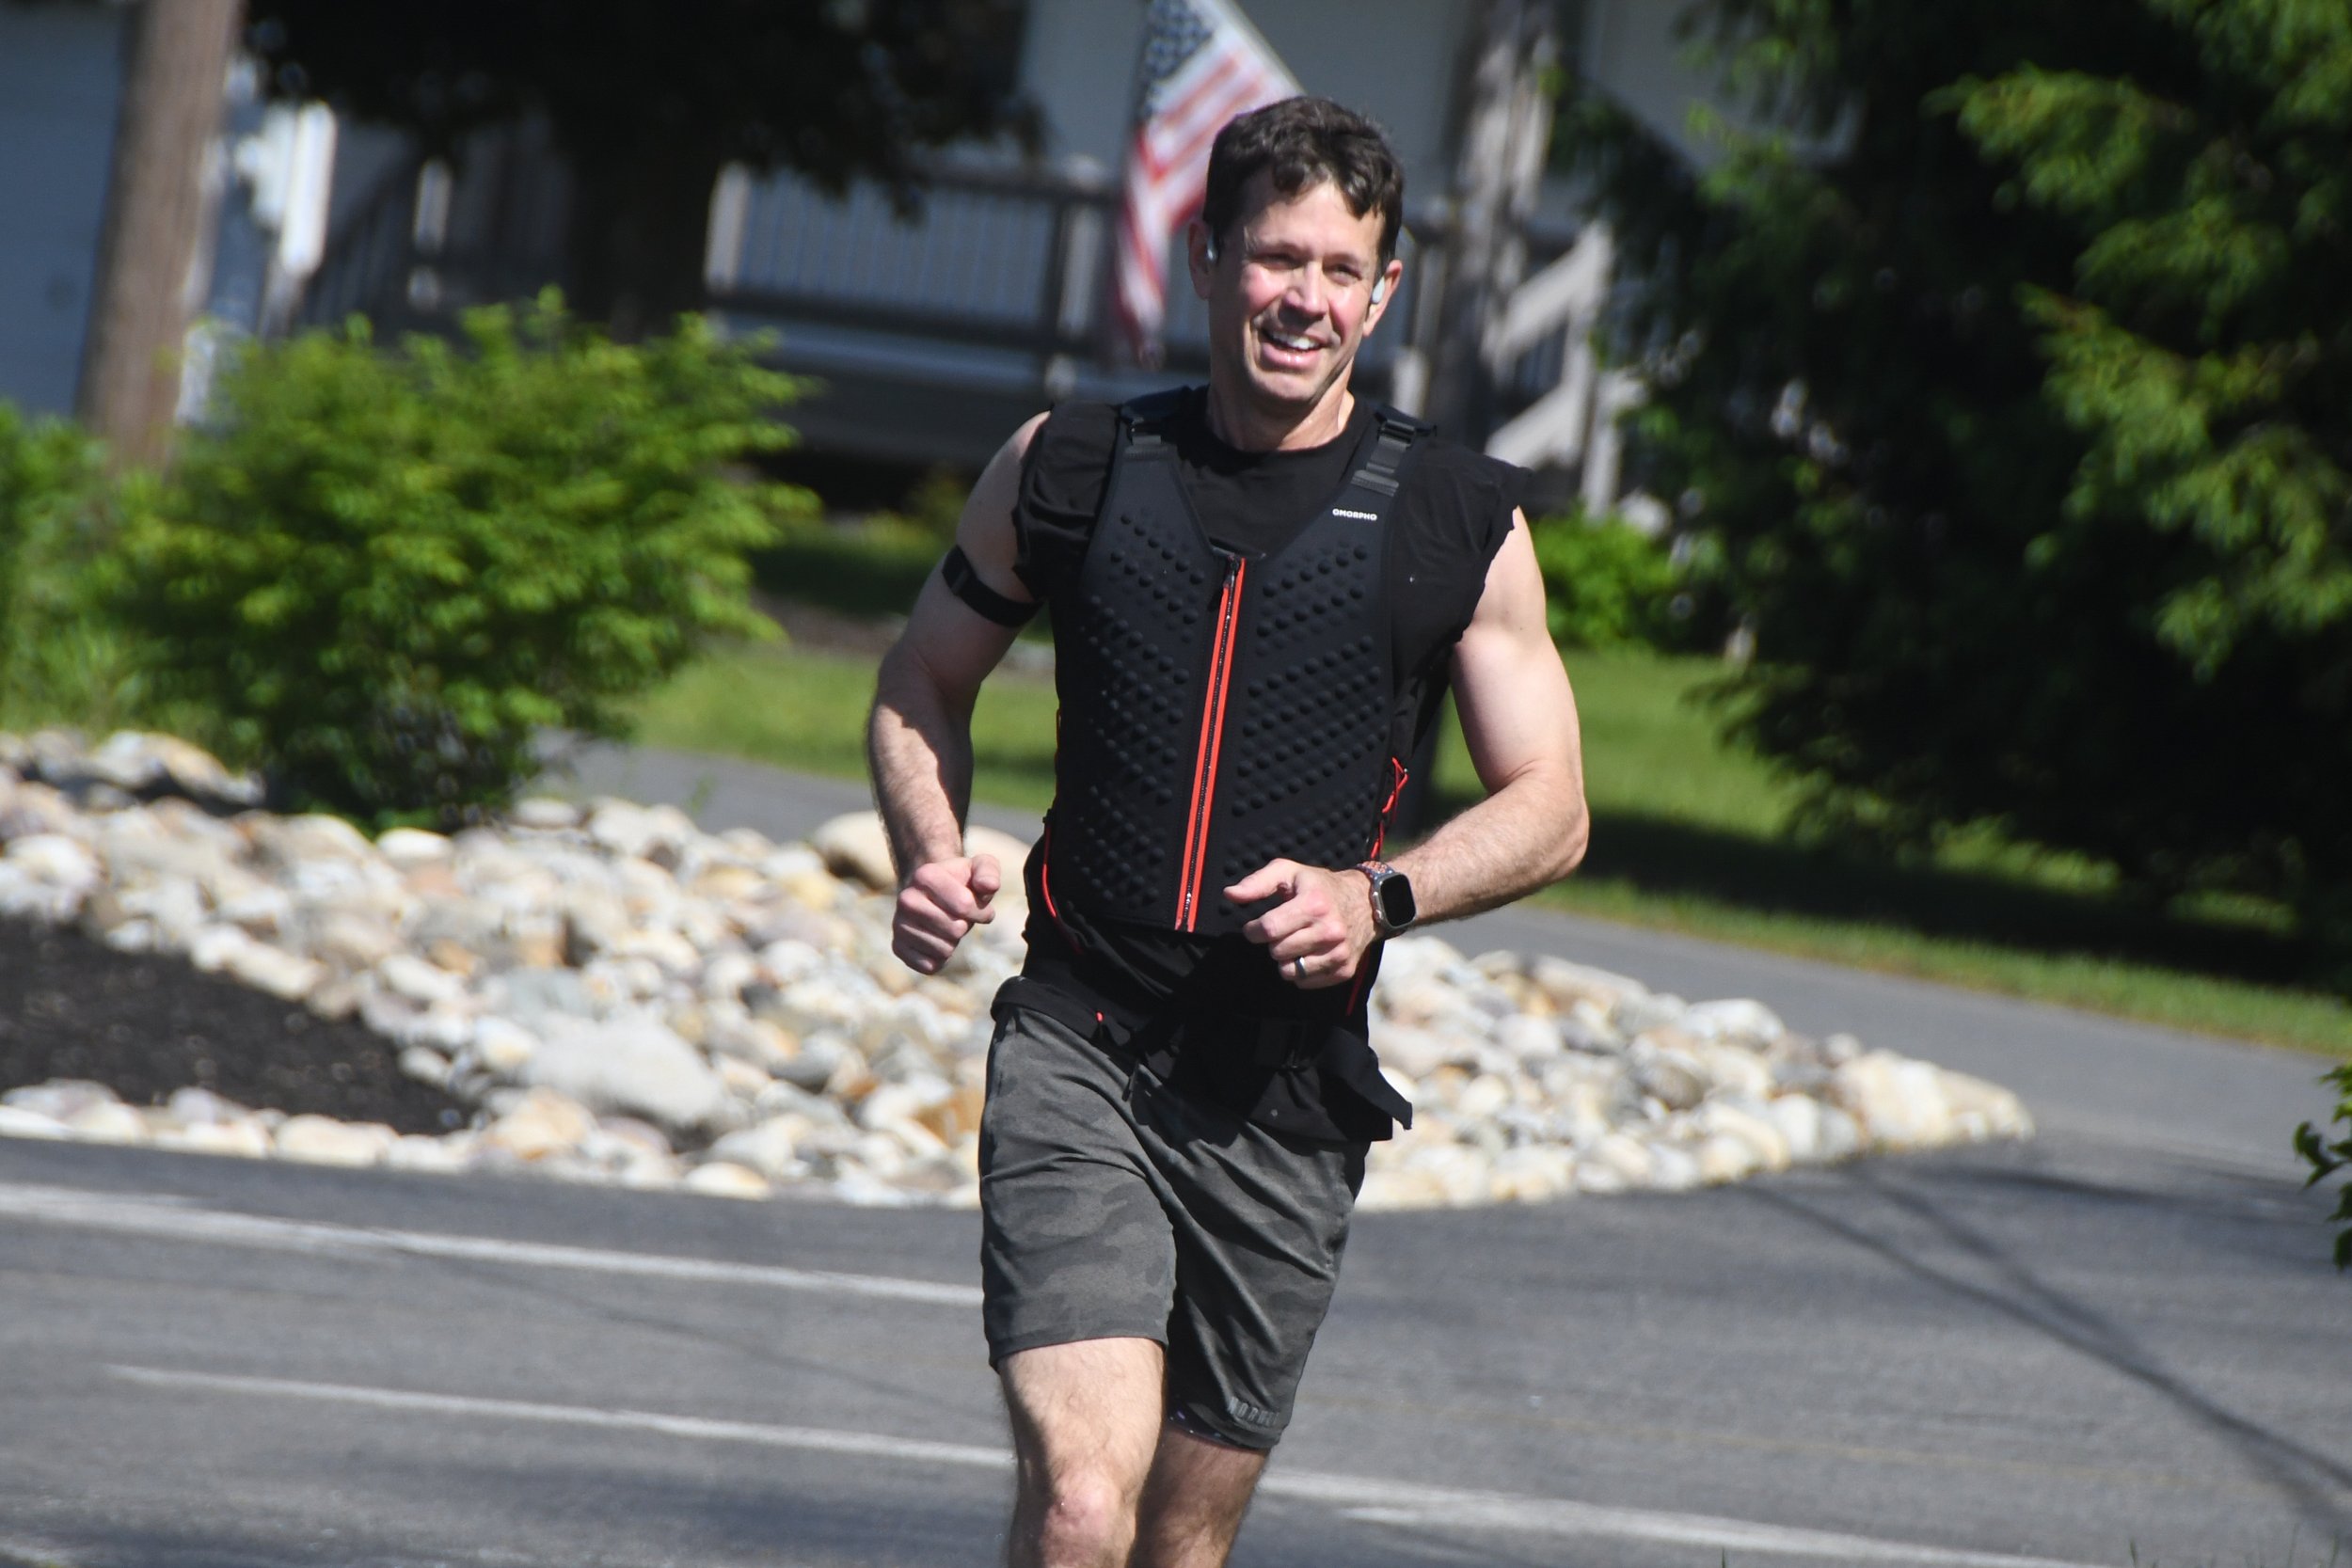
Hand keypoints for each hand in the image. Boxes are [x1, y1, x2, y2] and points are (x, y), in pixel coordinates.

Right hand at [892, 853, 1000, 973]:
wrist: (932, 892)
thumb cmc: (962, 881)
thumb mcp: (981, 868)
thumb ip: (989, 872)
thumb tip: (989, 886)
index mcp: (925, 875)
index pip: (964, 905)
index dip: (981, 911)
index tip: (977, 905)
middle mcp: (906, 899)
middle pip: (955, 930)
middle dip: (965, 926)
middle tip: (959, 916)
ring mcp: (899, 924)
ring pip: (944, 950)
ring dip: (953, 942)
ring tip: (947, 926)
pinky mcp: (898, 947)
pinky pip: (930, 966)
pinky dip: (940, 958)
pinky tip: (937, 940)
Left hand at [1224, 859, 1375, 989]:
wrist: (1367, 902)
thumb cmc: (1320, 886)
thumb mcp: (1290, 872)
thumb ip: (1257, 883)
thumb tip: (1230, 895)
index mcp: (1314, 904)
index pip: (1269, 929)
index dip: (1253, 930)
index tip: (1254, 927)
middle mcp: (1329, 931)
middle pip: (1277, 952)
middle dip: (1273, 942)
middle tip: (1283, 930)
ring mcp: (1338, 953)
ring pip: (1289, 972)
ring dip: (1285, 959)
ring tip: (1295, 942)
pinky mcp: (1344, 970)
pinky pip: (1305, 982)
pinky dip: (1301, 971)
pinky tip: (1309, 953)